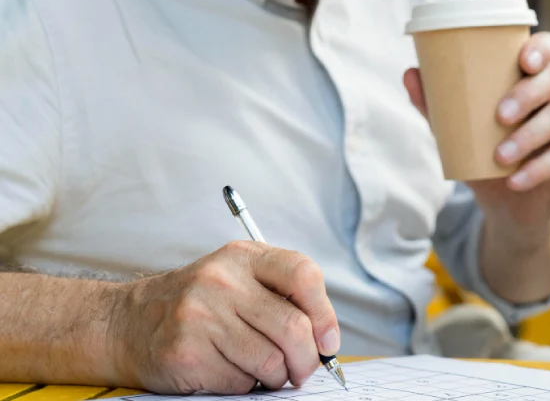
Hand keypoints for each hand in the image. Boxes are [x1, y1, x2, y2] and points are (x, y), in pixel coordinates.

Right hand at [108, 241, 339, 394]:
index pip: (303, 274)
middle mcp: (222, 280)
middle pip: (293, 327)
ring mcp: (201, 316)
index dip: (325, 314)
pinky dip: (244, 385)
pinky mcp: (187, 352)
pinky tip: (227, 370)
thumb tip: (326, 340)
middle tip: (302, 370)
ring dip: (275, 376)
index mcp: (243, 256)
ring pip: (271, 362)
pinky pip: (241, 383)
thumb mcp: (239, 278)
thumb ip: (283, 296)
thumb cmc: (199, 304)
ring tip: (260, 369)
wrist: (128, 323)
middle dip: (307, 360)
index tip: (328, 342)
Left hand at [404, 32, 549, 229]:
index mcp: (529, 81)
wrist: (508, 205)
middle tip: (499, 115)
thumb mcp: (459, 133)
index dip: (541, 48)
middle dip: (527, 94)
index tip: (524, 59)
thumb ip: (437, 106)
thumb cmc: (485, 156)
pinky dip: (537, 169)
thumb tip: (410, 73)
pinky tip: (515, 181)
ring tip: (500, 156)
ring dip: (528, 137)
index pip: (546, 51)